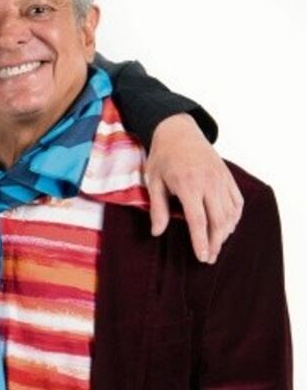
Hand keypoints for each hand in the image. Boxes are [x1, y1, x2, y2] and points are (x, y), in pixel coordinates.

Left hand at [145, 114, 242, 263]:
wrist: (178, 131)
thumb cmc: (162, 157)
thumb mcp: (153, 181)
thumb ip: (157, 208)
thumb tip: (156, 232)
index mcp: (188, 184)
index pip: (198, 220)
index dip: (201, 241)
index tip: (202, 257)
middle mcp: (209, 182)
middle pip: (218, 220)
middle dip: (215, 243)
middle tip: (209, 258)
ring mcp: (221, 179)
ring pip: (230, 213)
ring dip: (225, 233)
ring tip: (216, 247)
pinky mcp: (228, 176)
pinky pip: (237, 201)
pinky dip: (235, 217)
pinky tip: (228, 228)